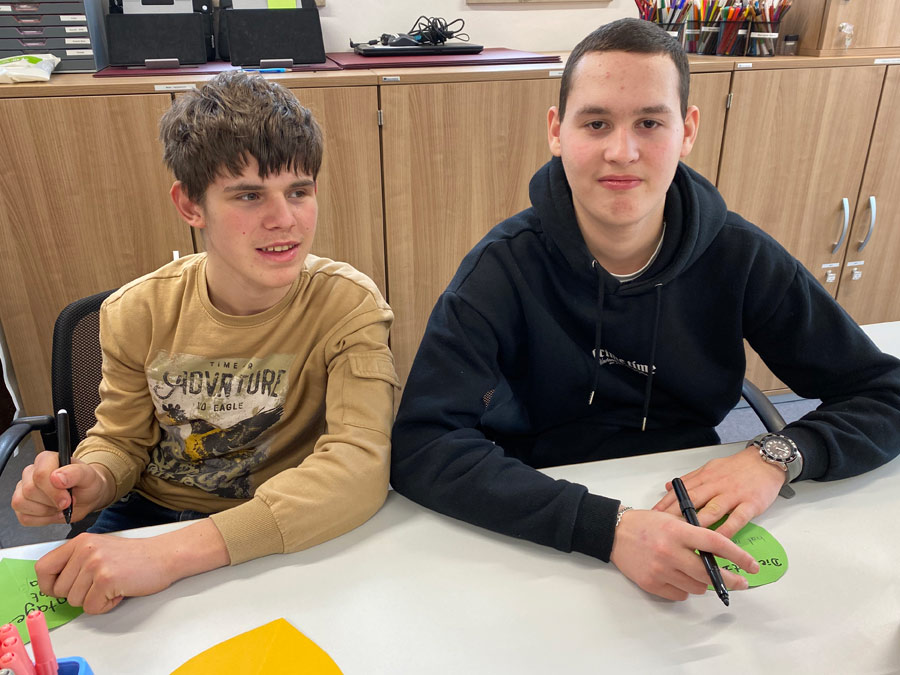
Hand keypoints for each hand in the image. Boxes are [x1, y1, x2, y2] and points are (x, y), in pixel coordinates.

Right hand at [12, 451, 114, 525]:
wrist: (88, 497)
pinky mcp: (22, 506)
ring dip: (46, 511)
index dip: (53, 491)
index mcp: (46, 459)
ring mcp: (23, 489)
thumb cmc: (86, 483)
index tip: (68, 498)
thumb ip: (75, 473)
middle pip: (30, 490)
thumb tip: (57, 477)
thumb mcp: (88, 476)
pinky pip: (24, 517)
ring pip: (22, 503)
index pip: (39, 474)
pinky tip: (53, 512)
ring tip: (60, 506)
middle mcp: (31, 472)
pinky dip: (42, 519)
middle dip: (52, 501)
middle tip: (68, 502)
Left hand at [35, 519, 229, 613]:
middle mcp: (84, 550)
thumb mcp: (99, 549)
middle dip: (79, 595)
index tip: (63, 588)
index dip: (49, 585)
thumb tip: (55, 586)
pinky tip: (120, 591)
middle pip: (60, 590)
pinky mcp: (106, 580)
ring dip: (94, 600)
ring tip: (113, 585)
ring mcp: (95, 564)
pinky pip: (92, 608)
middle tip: (101, 584)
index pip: (42, 568)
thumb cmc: (135, 557)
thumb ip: (76, 562)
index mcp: (80, 542)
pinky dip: (106, 606)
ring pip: (75, 601)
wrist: (164, 556)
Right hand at [610, 508, 758, 600]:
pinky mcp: (651, 584)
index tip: (752, 565)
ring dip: (703, 582)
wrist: (614, 533)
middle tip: (741, 582)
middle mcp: (670, 551)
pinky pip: (680, 594)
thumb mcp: (672, 518)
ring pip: (696, 586)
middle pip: (709, 572)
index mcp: (677, 531)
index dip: (738, 556)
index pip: (716, 544)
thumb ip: (695, 532)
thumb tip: (722, 551)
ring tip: (697, 572)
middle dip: (730, 579)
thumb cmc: (645, 523)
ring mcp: (660, 570)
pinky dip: (684, 588)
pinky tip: (679, 577)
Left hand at [652, 445, 785, 538]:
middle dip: (676, 515)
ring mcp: (733, 494)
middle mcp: (716, 485)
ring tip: (686, 538)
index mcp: (705, 477)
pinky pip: (737, 519)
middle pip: (692, 500)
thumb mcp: (710, 468)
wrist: (766, 461)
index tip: (653, 515)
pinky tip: (718, 541)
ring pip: (712, 509)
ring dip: (698, 523)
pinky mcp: (750, 503)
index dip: (666, 503)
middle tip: (663, 529)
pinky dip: (727, 530)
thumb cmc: (737, 468)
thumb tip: (668, 487)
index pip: (681, 490)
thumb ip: (689, 480)